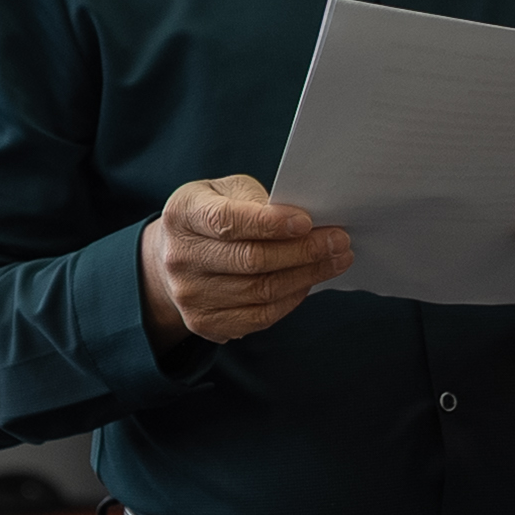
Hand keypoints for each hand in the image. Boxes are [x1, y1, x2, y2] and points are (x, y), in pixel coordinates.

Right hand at [141, 175, 350, 344]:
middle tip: (339, 242)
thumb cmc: (214, 213)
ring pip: (261, 291)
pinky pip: (259, 317)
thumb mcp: (227, 191)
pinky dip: (291, 299)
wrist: (174, 255)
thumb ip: (259, 201)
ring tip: (337, 260)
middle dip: (303, 251)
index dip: (270, 223)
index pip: (227, 221)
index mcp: (183, 215)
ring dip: (307, 276)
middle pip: (251, 260)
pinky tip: (309, 281)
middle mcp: (180, 258)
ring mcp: (190, 295)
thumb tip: (306, 224)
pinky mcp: (204, 323)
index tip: (307, 222)